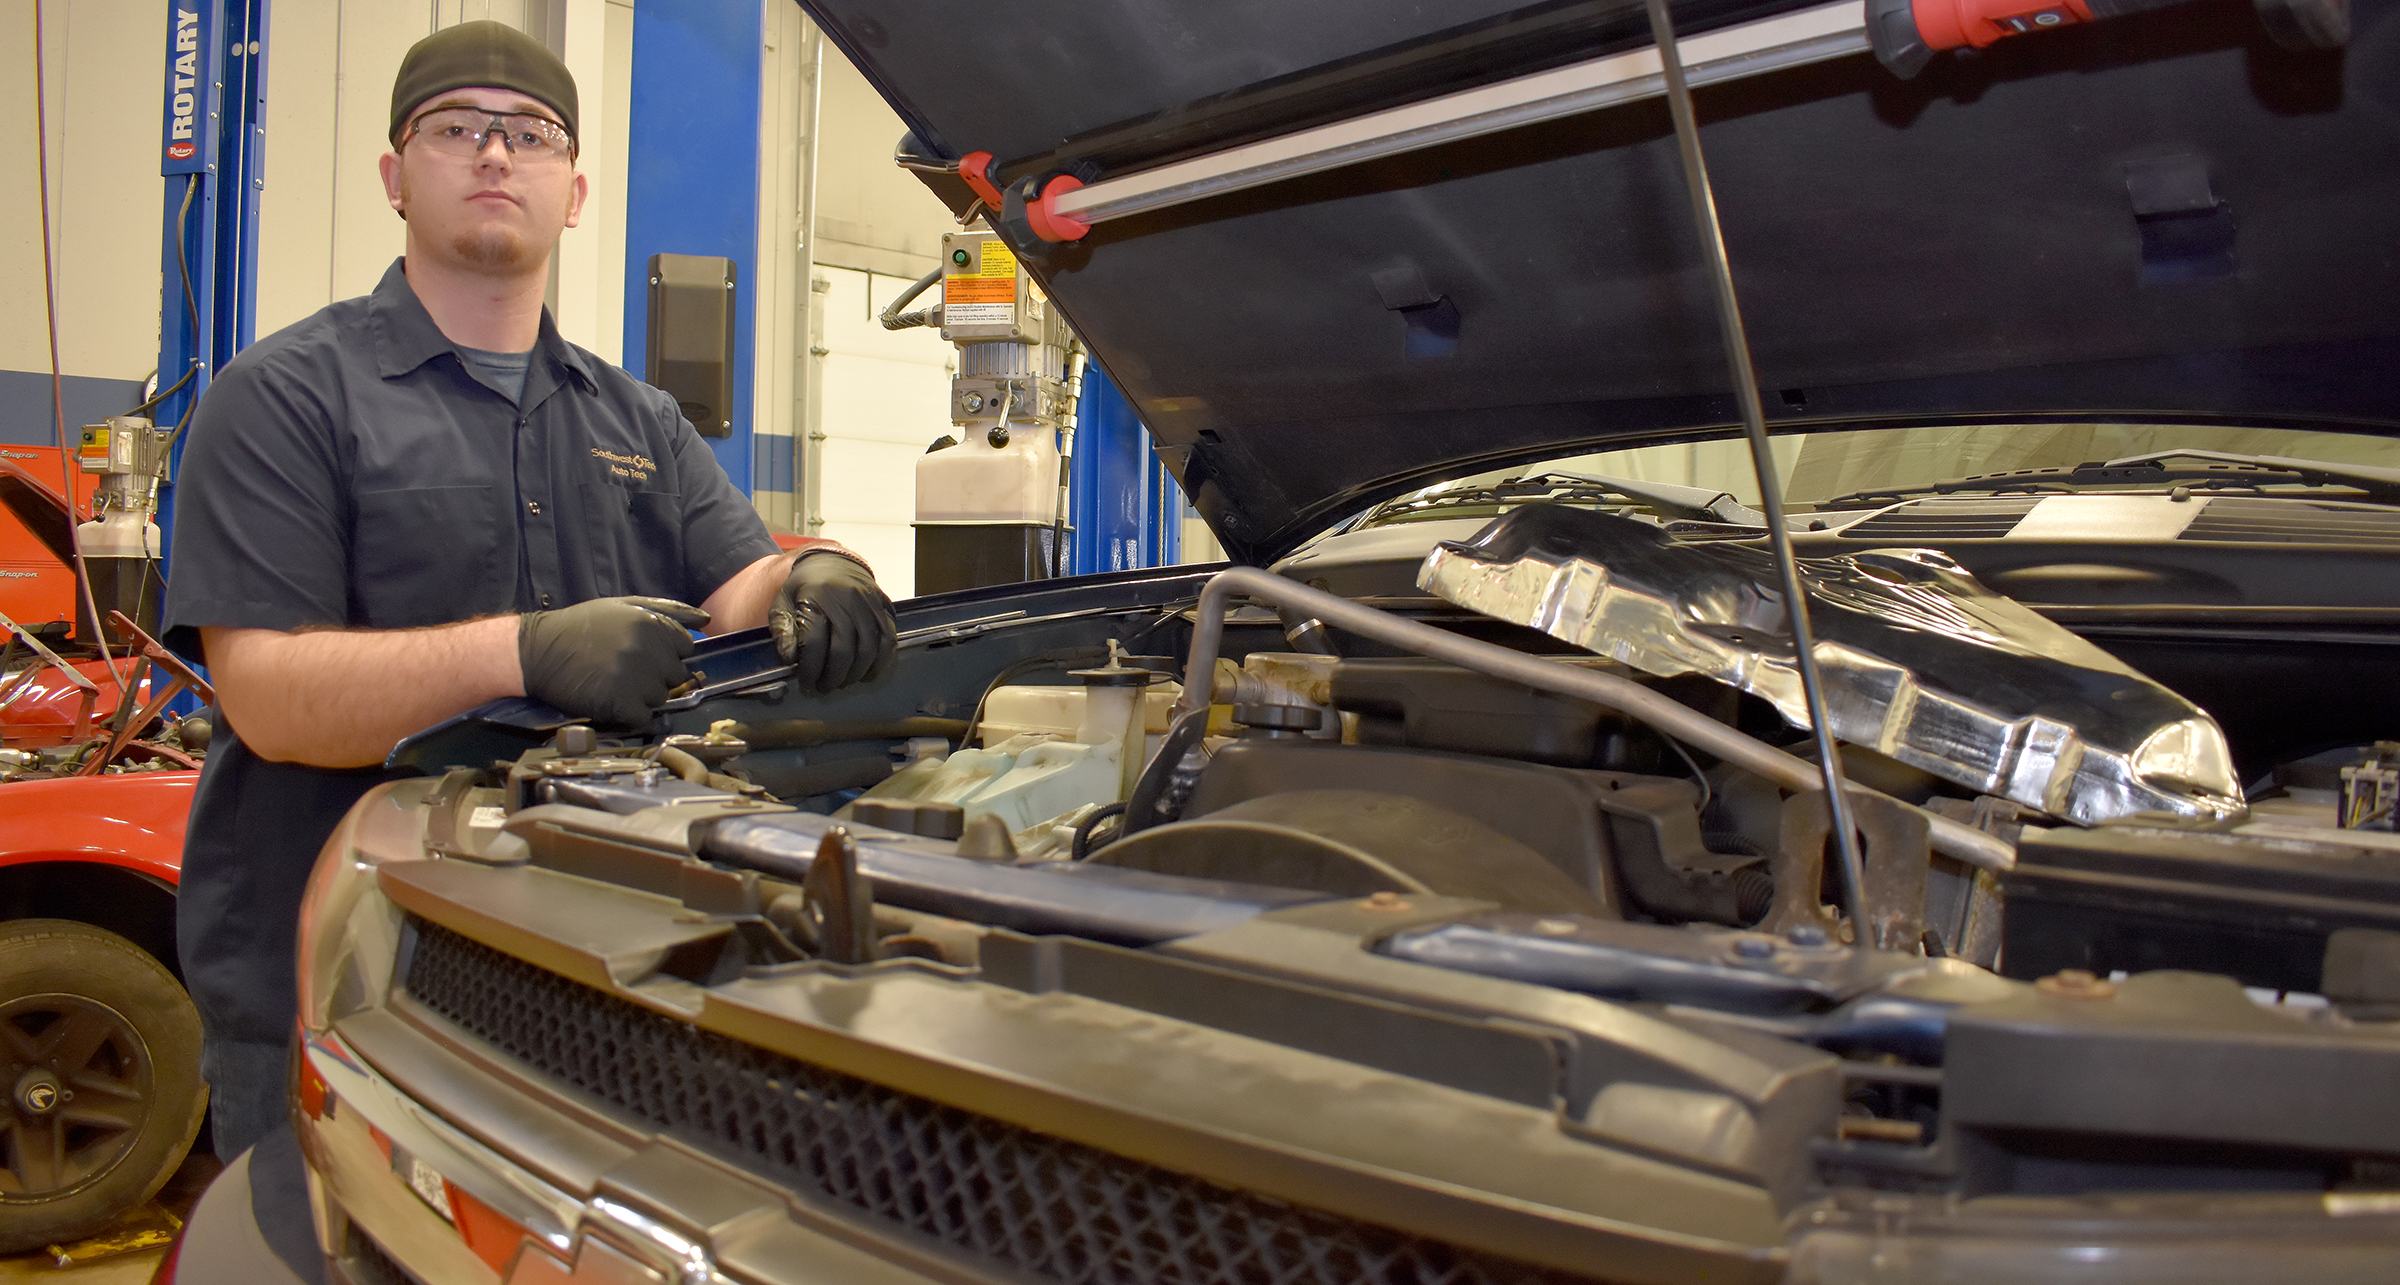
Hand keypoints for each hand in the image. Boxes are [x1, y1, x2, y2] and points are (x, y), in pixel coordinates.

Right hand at [517, 596, 706, 725]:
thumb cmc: (582, 627)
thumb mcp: (624, 606)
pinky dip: (629, 714)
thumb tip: (707, 620)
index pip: (685, 649)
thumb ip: (669, 611)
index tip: (641, 655)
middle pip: (676, 677)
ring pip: (661, 699)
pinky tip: (608, 699)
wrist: (537, 650)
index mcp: (652, 624)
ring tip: (612, 682)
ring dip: (641, 696)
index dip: (665, 654)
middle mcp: (648, 650)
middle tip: (623, 671)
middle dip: (655, 676)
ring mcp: (636, 678)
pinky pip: (643, 717)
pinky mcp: (621, 703)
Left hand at [770, 553, 895, 691]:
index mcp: (817, 597)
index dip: (810, 669)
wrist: (832, 561)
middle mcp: (846, 600)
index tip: (806, 683)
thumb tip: (790, 658)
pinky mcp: (884, 608)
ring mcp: (868, 604)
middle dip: (833, 676)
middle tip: (824, 687)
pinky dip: (880, 662)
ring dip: (855, 673)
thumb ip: (781, 630)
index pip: (815, 643)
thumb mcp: (782, 602)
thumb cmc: (805, 587)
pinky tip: (867, 672)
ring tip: (843, 681)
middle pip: (843, 650)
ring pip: (868, 649)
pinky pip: (889, 640)